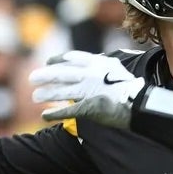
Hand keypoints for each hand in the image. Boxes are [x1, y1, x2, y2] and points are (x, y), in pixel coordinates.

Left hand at [29, 51, 144, 127]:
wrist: (140, 103)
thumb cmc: (133, 88)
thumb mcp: (119, 70)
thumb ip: (105, 67)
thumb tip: (98, 64)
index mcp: (98, 63)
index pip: (72, 58)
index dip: (58, 60)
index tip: (49, 62)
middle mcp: (90, 75)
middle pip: (62, 74)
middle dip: (45, 76)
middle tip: (32, 78)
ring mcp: (88, 91)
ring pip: (61, 92)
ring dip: (47, 94)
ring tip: (35, 97)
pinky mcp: (88, 108)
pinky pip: (67, 111)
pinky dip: (54, 113)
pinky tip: (44, 115)